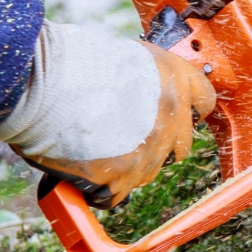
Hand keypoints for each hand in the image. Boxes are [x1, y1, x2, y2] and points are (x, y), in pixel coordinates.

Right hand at [0, 24, 216, 209]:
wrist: (47, 82)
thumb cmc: (74, 61)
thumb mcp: (125, 57)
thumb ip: (144, 80)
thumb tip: (140, 92)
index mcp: (177, 77)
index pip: (205, 99)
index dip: (188, 108)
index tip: (171, 114)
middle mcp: (173, 115)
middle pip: (181, 145)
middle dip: (157, 144)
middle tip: (126, 138)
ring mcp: (151, 150)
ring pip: (148, 171)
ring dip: (126, 166)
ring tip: (95, 149)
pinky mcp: (123, 177)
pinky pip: (114, 194)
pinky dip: (99, 189)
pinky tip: (82, 171)